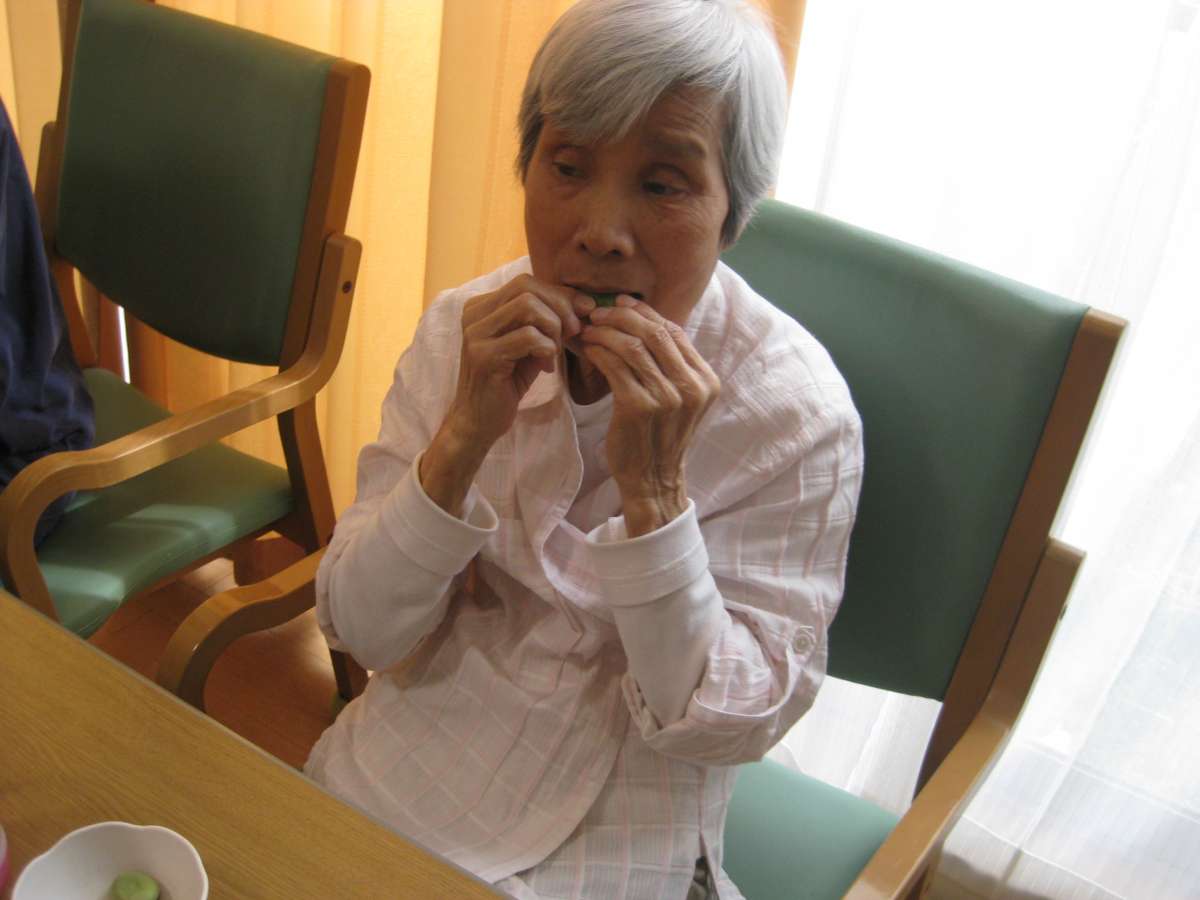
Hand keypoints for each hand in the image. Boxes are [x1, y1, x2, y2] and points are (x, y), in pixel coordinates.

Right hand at [421, 275, 593, 515]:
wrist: (479, 421)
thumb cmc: (507, 381)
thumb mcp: (530, 345)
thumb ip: (548, 321)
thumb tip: (585, 303)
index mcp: (482, 306)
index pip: (527, 281)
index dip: (560, 294)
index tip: (583, 312)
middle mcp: (474, 314)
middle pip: (527, 287)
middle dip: (560, 307)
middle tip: (574, 332)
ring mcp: (475, 334)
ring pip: (528, 306)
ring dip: (553, 328)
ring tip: (554, 351)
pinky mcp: (483, 356)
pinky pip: (528, 337)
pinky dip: (546, 348)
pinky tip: (545, 367)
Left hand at [579, 296, 719, 535]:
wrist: (652, 479)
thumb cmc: (658, 436)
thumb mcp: (677, 399)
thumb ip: (669, 366)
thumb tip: (639, 321)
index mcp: (705, 381)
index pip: (675, 331)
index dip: (646, 312)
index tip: (621, 303)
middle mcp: (692, 387)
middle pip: (655, 332)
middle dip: (622, 316)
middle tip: (597, 312)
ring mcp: (668, 398)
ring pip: (633, 346)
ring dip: (606, 331)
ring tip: (587, 329)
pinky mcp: (639, 407)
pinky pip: (615, 366)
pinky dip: (598, 351)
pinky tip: (587, 348)